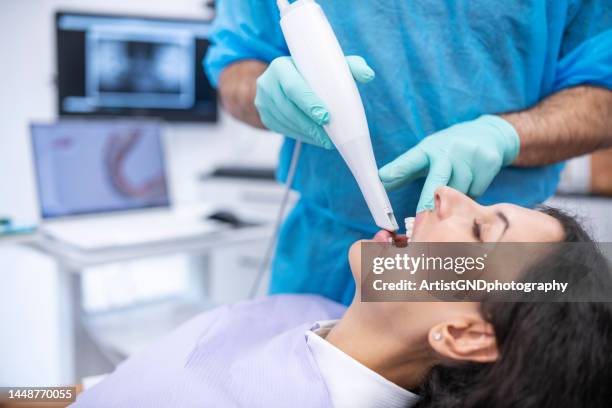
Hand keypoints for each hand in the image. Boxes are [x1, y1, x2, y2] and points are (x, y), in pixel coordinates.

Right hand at [254, 55, 374, 148]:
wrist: (282, 79)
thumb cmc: (310, 72)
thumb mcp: (328, 65)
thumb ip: (349, 66)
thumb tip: (368, 75)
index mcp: (280, 66)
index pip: (293, 87)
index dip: (309, 103)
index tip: (325, 117)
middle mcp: (267, 84)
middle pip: (288, 109)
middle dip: (310, 125)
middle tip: (328, 137)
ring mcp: (263, 102)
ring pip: (285, 122)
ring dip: (306, 134)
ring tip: (325, 141)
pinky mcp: (264, 117)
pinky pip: (282, 130)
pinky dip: (300, 136)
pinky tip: (314, 139)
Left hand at [378, 115, 519, 211]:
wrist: (489, 134)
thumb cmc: (450, 148)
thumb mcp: (427, 154)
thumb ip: (405, 170)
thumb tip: (382, 182)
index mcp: (430, 148)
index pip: (411, 160)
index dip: (398, 170)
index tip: (383, 179)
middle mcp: (449, 150)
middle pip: (437, 180)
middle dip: (428, 200)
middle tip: (421, 217)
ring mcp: (470, 156)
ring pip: (458, 192)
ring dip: (453, 199)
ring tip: (454, 188)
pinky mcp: (488, 164)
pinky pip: (475, 192)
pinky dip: (470, 194)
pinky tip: (471, 182)